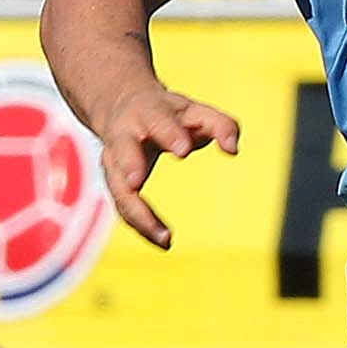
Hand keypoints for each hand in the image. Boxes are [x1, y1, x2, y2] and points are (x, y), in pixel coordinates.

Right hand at [95, 83, 241, 248]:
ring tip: (164, 237)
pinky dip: (142, 227)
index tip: (183, 149)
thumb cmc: (168, 113)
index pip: (157, 120)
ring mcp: (114, 161)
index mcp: (147, 112)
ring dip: (137, 213)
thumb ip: (220, 125)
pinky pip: (124, 208)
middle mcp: (123, 136)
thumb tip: (233, 150)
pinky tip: (164, 242)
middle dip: (129, 164)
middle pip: (123, 150)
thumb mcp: (195, 111)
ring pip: (119, 188)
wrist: (122, 105)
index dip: (169, 134)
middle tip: (136, 181)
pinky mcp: (114, 182)